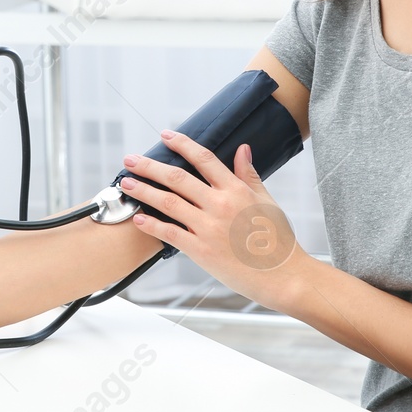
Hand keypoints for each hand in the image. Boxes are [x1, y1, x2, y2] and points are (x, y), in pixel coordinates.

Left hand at [119, 132, 306, 309]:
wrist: (284, 276)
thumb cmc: (278, 241)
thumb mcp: (267, 201)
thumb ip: (249, 175)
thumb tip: (242, 149)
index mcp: (237, 190)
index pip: (204, 158)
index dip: (182, 144)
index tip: (165, 135)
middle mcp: (220, 205)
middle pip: (178, 178)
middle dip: (150, 166)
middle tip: (131, 159)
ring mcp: (209, 228)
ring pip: (168, 203)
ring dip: (144, 191)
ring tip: (126, 183)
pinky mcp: (202, 251)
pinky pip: (170, 234)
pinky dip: (151, 225)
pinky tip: (137, 218)